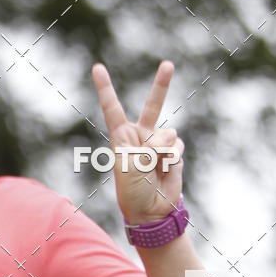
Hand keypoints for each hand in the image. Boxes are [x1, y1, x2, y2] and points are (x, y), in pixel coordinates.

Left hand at [92, 61, 183, 223]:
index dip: (105, 88)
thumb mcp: (132, 164)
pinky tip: (166, 170)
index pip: (112, 107)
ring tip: (154, 168)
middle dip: (162, 85)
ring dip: (162, 150)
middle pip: (153, 105)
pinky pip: (177, 146)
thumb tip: (171, 138)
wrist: (149, 211)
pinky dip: (173, 158)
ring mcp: (158, 144)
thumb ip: (150, 144)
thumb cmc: (132, 190)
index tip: (97, 67)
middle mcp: (140, 136)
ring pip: (168, 133)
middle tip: (169, 65)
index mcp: (121, 137)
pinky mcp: (173, 154)